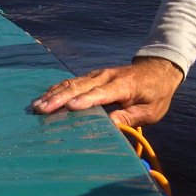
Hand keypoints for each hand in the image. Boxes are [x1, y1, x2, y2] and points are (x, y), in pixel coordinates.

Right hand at [29, 57, 183, 127]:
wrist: (158, 69)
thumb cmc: (155, 94)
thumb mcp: (150, 111)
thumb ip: (129, 117)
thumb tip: (110, 126)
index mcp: (124, 85)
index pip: (101, 93)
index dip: (85, 101)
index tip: (69, 108)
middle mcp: (106, 76)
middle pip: (80, 87)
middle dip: (59, 98)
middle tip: (41, 109)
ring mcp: (98, 74)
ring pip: (72, 82)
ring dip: (54, 94)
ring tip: (37, 105)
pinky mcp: (92, 76)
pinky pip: (72, 81)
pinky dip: (57, 89)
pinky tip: (45, 96)